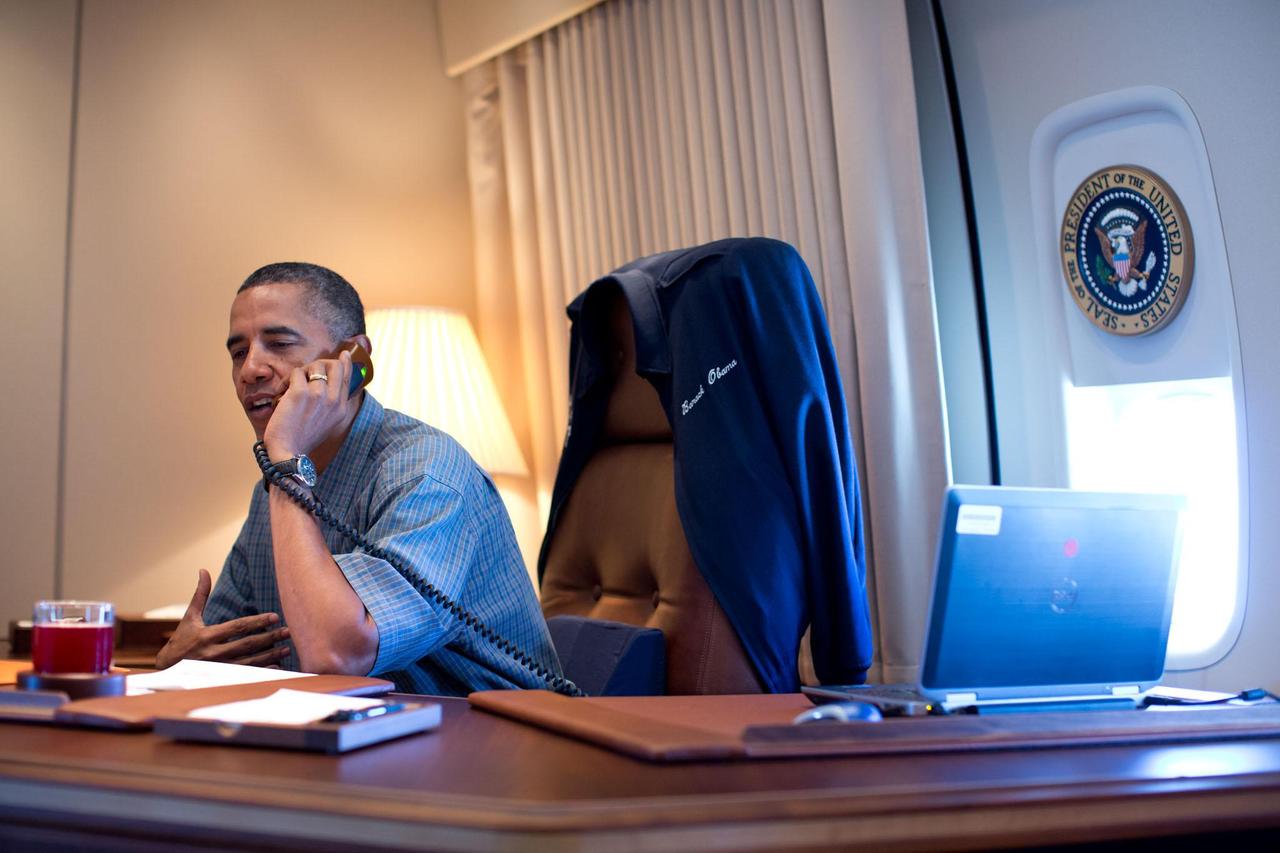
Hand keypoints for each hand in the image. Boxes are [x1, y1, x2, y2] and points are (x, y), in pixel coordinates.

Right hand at [155, 569, 290, 669]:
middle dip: (269, 637)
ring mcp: (218, 668)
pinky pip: (245, 676)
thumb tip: (203, 570)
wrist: (167, 670)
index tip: (275, 617)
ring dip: (270, 656)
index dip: (257, 621)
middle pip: (247, 644)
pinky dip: (262, 672)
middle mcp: (213, 653)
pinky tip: (277, 667)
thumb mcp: (189, 617)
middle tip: (288, 631)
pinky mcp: (220, 679)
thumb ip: (200, 595)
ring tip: (287, 649)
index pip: (237, 627)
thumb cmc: (181, 640)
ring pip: (249, 662)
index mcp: (207, 636)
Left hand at [262, 349, 354, 460]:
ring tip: (291, 386)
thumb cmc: (302, 439)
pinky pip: (297, 372)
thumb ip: (331, 405)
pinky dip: (287, 379)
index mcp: (340, 408)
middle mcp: (333, 400)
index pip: (347, 378)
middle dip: (322, 363)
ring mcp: (318, 395)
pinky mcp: (300, 393)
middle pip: (335, 366)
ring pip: (314, 366)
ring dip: (301, 372)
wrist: (288, 453)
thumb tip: (326, 386)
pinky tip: (282, 391)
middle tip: (309, 371)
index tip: (344, 354)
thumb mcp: (326, 423)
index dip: (346, 363)